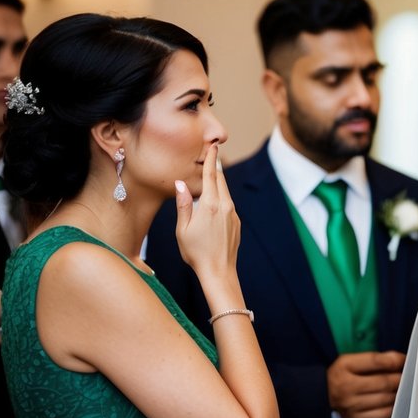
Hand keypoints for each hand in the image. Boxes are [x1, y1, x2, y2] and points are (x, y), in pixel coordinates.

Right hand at [175, 143, 240, 281]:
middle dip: (215, 167)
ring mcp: (233, 215)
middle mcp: (225, 207)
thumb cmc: (196, 252)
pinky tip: (213, 202)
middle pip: (221, 181)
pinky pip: (228, 205)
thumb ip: (183, 204)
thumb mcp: (182, 228)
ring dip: (218, 183)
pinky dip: (221, 198)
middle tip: (212, 153)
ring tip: (210, 175)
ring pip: (225, 193)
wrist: (219, 272)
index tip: (212, 146)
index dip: (210, 159)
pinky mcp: (237, 223)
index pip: (210, 176)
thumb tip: (180, 184)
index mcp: (210, 205)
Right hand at [327, 350, 404, 417]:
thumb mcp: (350, 360)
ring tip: (405, 387)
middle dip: (401, 378)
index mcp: (344, 366)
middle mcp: (346, 386)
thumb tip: (400, 359)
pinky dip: (394, 406)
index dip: (396, 360)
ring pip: (386, 398)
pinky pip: (383, 413)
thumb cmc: (341, 375)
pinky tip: (397, 400)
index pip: (376, 361)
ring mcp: (351, 405)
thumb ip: (374, 358)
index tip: (407, 360)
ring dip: (400, 392)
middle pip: (384, 382)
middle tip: (410, 376)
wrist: (319, 396)